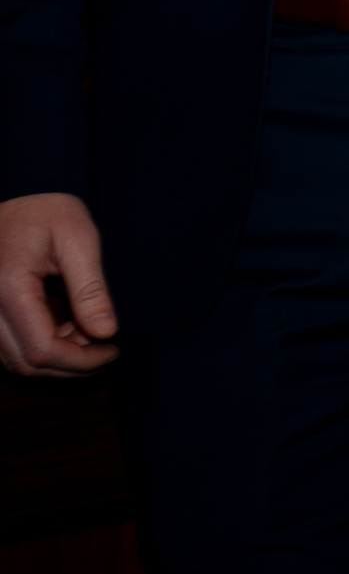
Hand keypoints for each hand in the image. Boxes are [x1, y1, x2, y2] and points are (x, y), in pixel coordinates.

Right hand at [0, 193, 116, 375]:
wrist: (9, 206)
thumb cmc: (45, 212)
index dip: (81, 361)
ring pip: (14, 362)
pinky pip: (7, 348)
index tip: (113, 351)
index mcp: (9, 288)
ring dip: (55, 360)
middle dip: (71, 366)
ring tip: (87, 333)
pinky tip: (64, 329)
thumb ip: (90, 288)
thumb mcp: (77, 237)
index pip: (42, 349)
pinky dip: (37, 349)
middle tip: (105, 349)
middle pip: (26, 364)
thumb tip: (105, 333)